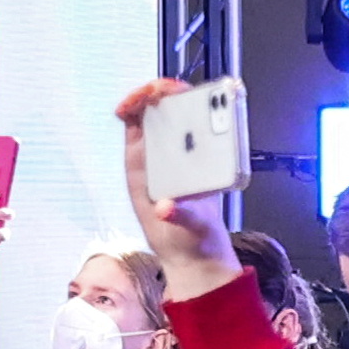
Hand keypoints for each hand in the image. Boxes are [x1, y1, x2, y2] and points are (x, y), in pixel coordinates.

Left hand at [105, 82, 236, 304]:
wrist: (199, 261)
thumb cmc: (183, 245)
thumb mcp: (181, 230)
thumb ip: (177, 216)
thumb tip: (168, 207)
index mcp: (140, 173)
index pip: (131, 127)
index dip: (136, 104)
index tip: (150, 94)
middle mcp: (154, 164)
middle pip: (152, 117)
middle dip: (161, 95)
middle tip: (177, 87)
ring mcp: (175, 164)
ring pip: (174, 123)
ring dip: (184, 104)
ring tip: (199, 95)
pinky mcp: (195, 167)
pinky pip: (196, 136)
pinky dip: (203, 121)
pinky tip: (216, 114)